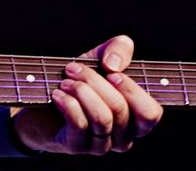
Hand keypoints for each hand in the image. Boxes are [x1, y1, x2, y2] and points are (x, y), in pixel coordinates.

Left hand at [11, 35, 162, 154]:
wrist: (45, 99)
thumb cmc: (80, 79)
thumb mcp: (102, 56)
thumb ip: (120, 49)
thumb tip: (114, 65)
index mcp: (136, 118)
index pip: (150, 114)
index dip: (133, 92)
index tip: (111, 72)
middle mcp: (123, 135)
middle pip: (120, 109)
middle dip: (95, 82)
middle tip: (74, 68)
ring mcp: (101, 145)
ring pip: (101, 118)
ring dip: (81, 92)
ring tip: (65, 81)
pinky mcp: (77, 147)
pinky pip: (79, 125)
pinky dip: (68, 103)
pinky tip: (58, 94)